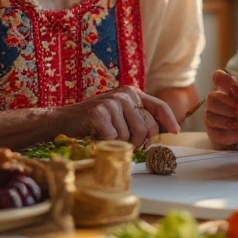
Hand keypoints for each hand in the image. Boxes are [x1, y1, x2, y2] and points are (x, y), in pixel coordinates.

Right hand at [54, 86, 177, 148]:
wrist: (61, 120)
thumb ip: (134, 119)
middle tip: (121, 143)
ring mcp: (112, 102)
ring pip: (129, 137)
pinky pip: (113, 139)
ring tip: (104, 136)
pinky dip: (105, 143)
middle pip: (145, 129)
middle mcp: (125, 95)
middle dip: (136, 143)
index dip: (169, 120)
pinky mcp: (99, 113)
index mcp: (132, 93)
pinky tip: (95, 135)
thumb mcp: (117, 114)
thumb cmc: (91, 122)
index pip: (158, 106)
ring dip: (117, 143)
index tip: (176, 131)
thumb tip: (152, 137)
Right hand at [204, 69, 237, 148]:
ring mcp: (211, 115)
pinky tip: (237, 132)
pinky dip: (228, 132)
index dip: (224, 80)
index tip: (236, 89)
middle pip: (212, 96)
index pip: (218, 77)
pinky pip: (214, 130)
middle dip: (228, 104)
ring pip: (210, 114)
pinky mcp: (212, 130)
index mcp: (227, 89)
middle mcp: (216, 100)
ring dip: (226, 118)